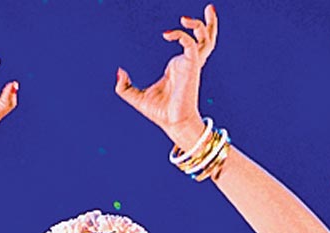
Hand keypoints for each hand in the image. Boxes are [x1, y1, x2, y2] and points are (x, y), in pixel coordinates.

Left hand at [115, 4, 217, 144]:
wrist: (174, 123)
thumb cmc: (160, 113)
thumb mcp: (136, 97)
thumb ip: (125, 86)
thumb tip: (119, 71)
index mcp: (178, 68)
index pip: (188, 45)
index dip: (178, 34)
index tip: (166, 33)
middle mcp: (188, 64)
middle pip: (205, 40)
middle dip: (208, 23)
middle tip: (210, 8)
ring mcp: (192, 65)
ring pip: (206, 40)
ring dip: (203, 25)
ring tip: (199, 12)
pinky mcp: (192, 67)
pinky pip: (191, 44)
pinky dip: (182, 35)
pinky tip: (168, 34)